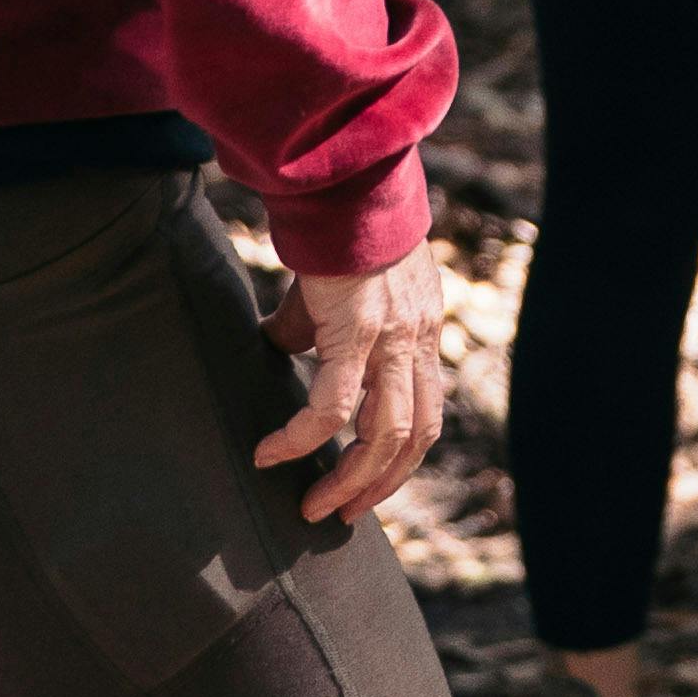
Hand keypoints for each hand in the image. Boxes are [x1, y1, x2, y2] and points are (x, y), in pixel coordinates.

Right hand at [260, 241, 454, 524]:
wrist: (346, 183)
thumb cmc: (338, 232)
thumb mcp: (339, 289)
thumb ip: (318, 327)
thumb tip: (283, 350)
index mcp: (422, 331)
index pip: (425, 408)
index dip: (401, 455)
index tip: (370, 483)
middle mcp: (418, 340)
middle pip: (415, 433)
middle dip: (381, 482)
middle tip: (344, 513)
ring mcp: (393, 338)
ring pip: (384, 433)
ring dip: (350, 478)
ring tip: (314, 504)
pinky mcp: (357, 332)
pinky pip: (332, 407)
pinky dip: (303, 439)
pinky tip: (272, 454)